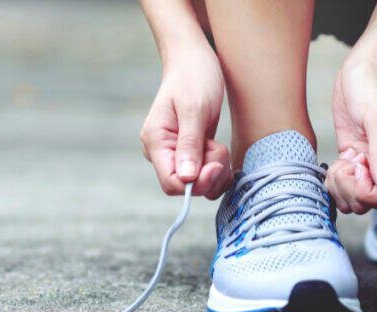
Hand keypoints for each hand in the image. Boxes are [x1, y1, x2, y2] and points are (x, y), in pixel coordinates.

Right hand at [140, 47, 231, 198]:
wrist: (194, 59)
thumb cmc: (194, 77)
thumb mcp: (194, 109)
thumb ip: (189, 144)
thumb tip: (187, 179)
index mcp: (155, 142)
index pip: (171, 183)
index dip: (196, 183)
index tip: (215, 164)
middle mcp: (162, 152)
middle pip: (186, 186)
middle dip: (209, 175)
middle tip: (219, 148)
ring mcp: (175, 153)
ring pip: (198, 184)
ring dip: (216, 171)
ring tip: (218, 145)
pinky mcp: (189, 153)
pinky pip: (204, 175)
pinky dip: (217, 170)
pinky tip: (220, 152)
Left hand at [330, 59, 376, 211]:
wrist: (361, 69)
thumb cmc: (373, 87)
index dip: (368, 193)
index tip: (357, 170)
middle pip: (369, 202)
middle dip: (351, 190)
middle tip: (345, 165)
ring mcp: (368, 164)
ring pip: (354, 197)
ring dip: (341, 187)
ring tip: (340, 164)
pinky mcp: (353, 159)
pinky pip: (344, 184)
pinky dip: (335, 180)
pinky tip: (335, 163)